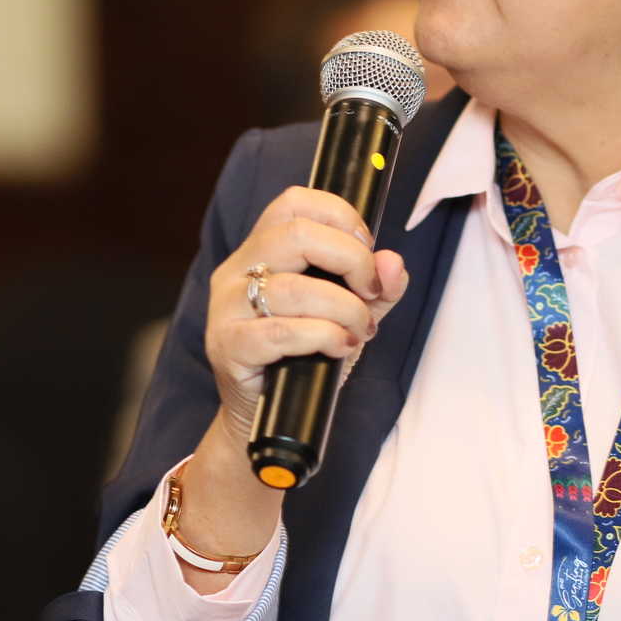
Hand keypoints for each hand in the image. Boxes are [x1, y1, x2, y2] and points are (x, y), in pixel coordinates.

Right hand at [204, 186, 410, 448]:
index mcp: (260, 250)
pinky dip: (323, 337)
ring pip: (293, 288)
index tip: (367, 248)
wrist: (264, 418)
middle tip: (370, 291)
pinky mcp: (228, 346)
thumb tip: (393, 263)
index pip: (294, 202)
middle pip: (294, 234)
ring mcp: (226, 308)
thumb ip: (376, 287)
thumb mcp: (347, 314)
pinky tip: (340, 347)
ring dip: (345, 309)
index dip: (340, 216)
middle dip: (350, 259)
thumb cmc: (304, 356)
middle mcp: (236, 270)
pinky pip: (280, 332)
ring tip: (360, 330)